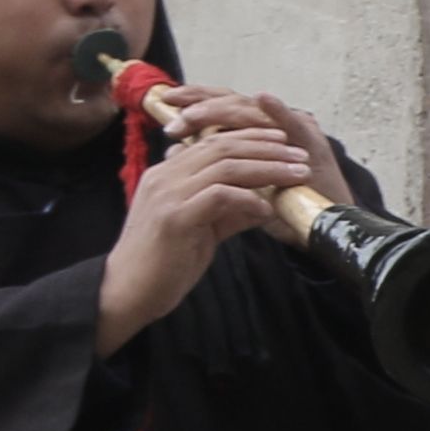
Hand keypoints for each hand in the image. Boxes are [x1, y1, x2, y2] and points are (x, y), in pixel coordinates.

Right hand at [98, 116, 315, 350]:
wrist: (129, 293)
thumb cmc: (165, 263)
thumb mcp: (202, 229)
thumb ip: (229, 211)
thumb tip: (266, 202)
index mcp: (168, 173)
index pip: (214, 141)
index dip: (252, 138)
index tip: (284, 142)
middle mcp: (165, 176)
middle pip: (223, 146)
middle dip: (267, 148)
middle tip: (300, 156)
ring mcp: (168, 195)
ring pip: (225, 166)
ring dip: (268, 168)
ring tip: (297, 175)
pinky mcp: (174, 218)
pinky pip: (220, 196)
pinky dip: (248, 199)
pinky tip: (268, 209)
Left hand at [152, 85, 349, 215]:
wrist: (322, 226)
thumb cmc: (281, 207)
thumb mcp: (238, 185)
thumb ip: (211, 166)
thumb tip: (173, 151)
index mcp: (256, 131)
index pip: (223, 104)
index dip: (196, 98)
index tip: (168, 100)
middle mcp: (274, 123)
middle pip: (234, 101)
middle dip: (202, 103)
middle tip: (174, 111)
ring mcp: (293, 128)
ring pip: (255, 110)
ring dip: (224, 110)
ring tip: (196, 114)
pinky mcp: (311, 141)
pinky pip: (294, 123)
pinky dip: (279, 112)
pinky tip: (264, 100)